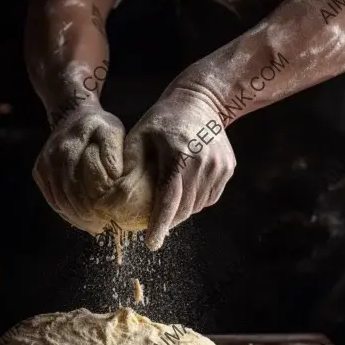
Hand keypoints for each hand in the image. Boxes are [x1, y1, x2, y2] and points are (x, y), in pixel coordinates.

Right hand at [33, 104, 125, 234]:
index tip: (107, 219)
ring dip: (75, 218)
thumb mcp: (112, 131)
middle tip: (103, 228)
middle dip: (85, 217)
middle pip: (67, 198)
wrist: (73, 113)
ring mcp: (43, 166)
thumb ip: (113, 152)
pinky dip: (66, 211)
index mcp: (68, 149)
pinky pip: (53, 198)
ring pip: (58, 201)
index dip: (91, 208)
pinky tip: (81, 219)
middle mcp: (51, 159)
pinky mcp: (39, 172)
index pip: (77, 188)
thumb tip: (114, 176)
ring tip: (94, 227)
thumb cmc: (98, 125)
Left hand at [123, 83, 235, 249]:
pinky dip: (195, 199)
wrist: (202, 100)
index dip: (159, 224)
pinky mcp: (228, 169)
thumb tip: (117, 194)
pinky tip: (184, 187)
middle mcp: (203, 163)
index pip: (169, 199)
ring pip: (198, 205)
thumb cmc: (163, 118)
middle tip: (152, 224)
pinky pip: (209, 197)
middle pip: (184, 208)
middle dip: (167, 220)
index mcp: (179, 155)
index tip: (152, 244)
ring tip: (168, 201)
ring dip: (181, 210)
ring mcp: (219, 167)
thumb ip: (129, 163)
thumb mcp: (139, 134)